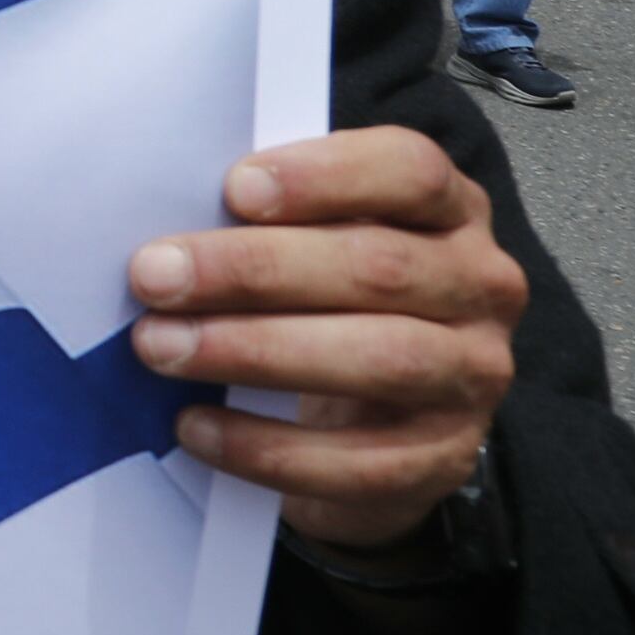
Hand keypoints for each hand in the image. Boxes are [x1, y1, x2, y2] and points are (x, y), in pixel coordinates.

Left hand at [129, 127, 525, 549]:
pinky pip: (362, 463)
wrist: (370, 417)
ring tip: (162, 348)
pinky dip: (269, 447)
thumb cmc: (322, 297)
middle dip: (253, 271)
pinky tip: (197, 427)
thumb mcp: (306, 238)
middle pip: (378, 267)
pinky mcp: (445, 457)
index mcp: (448, 210)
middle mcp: (480, 286)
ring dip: (256, 352)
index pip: (411, 172)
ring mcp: (473, 374)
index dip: (325, 177)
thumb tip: (169, 238)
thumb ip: (261, 221)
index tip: (234, 189)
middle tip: (154, 276)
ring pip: (382, 358)